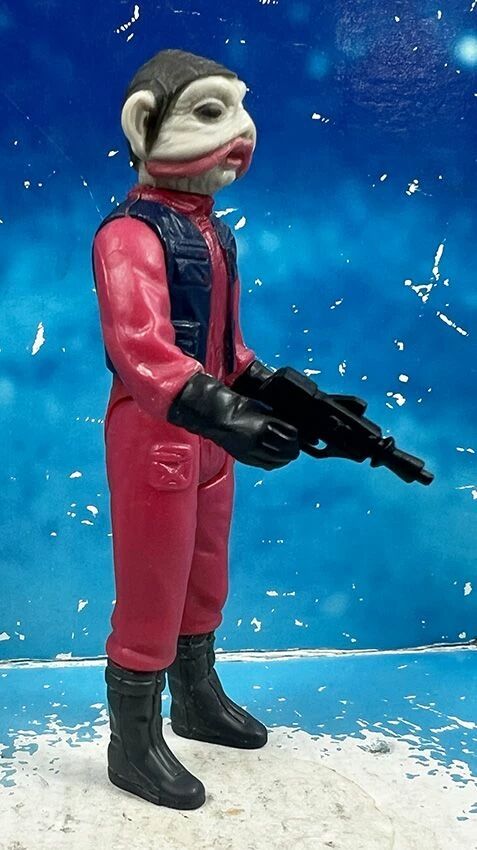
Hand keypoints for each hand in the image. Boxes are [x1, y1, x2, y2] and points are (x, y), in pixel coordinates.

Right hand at [168, 373, 299, 469]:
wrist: (218, 416)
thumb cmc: (240, 407)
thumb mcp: (263, 407)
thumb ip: (277, 418)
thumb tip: (292, 428)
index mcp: (266, 424)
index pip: (292, 435)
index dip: (298, 437)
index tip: (299, 436)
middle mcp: (260, 439)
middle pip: (288, 450)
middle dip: (294, 449)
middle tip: (296, 447)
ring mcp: (253, 450)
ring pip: (279, 460)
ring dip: (286, 457)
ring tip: (288, 454)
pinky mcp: (247, 458)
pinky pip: (267, 465)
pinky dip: (275, 463)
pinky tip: (277, 460)